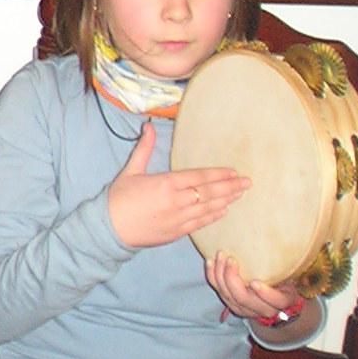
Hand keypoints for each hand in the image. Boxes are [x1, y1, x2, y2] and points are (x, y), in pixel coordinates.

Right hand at [104, 122, 248, 248]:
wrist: (109, 229)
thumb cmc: (118, 198)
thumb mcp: (131, 170)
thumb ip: (144, 149)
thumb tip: (148, 126)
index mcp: (165, 183)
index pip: (199, 177)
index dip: (218, 174)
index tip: (234, 172)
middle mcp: (176, 201)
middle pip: (209, 193)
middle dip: (230, 187)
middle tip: (248, 183)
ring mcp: (178, 219)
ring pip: (209, 208)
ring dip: (226, 201)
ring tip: (240, 195)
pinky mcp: (177, 232)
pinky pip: (201, 223)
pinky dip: (214, 216)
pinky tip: (224, 210)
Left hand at [206, 254, 306, 323]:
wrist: (273, 302)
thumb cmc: (283, 283)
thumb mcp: (291, 277)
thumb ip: (285, 267)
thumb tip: (284, 242)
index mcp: (282, 302)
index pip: (276, 301)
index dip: (265, 294)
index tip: (255, 282)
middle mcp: (262, 310)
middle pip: (244, 298)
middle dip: (234, 279)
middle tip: (231, 260)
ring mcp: (244, 309)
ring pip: (228, 295)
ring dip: (220, 275)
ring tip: (220, 256)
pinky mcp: (231, 304)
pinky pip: (219, 291)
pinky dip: (212, 276)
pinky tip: (210, 262)